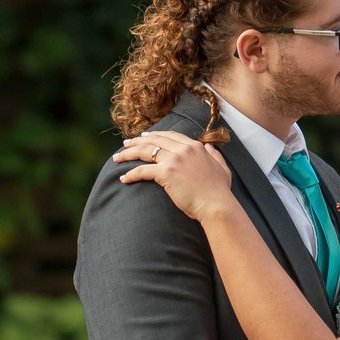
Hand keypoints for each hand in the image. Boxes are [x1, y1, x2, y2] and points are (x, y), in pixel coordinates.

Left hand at [113, 130, 233, 221]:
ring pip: (145, 151)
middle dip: (137, 141)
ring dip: (128, 154)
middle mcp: (183, 149)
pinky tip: (124, 178)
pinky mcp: (166, 173)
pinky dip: (131, 174)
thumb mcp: (221, 168)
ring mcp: (174, 160)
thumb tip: (209, 146)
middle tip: (125, 143)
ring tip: (117, 158)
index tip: (143, 137)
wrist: (217, 205)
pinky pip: (143, 170)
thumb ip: (215, 155)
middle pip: (154, 140)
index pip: (169, 136)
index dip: (154, 135)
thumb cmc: (220, 191)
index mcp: (194, 147)